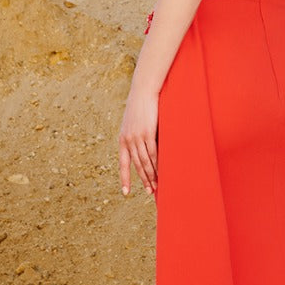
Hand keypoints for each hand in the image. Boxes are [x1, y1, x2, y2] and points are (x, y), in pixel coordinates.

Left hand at [118, 81, 158, 196]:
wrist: (143, 91)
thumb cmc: (140, 107)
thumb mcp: (133, 124)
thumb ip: (136, 137)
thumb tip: (143, 149)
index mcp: (122, 140)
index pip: (123, 164)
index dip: (125, 178)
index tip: (126, 193)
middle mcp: (128, 140)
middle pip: (137, 165)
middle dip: (144, 180)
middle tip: (151, 192)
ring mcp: (137, 137)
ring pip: (145, 162)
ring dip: (152, 175)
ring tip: (157, 186)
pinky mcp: (148, 133)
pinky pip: (153, 153)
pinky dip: (157, 164)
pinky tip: (161, 171)